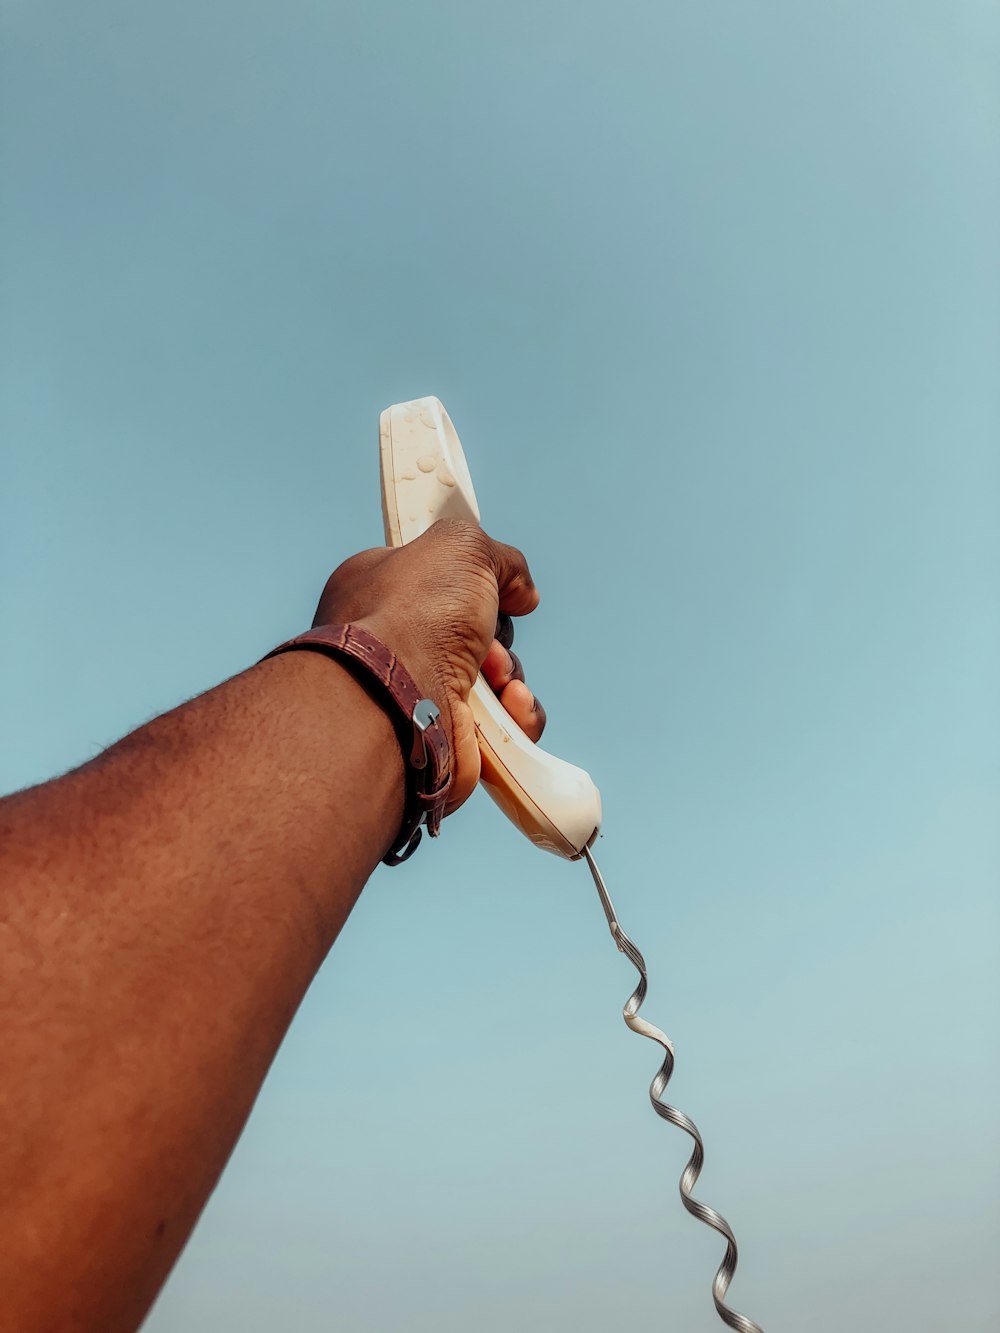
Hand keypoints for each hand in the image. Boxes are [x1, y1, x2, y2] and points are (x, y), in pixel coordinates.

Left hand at [313, 519, 546, 810]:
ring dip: (510, 676)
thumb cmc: (413, 616)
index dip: (476, 585)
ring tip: (495, 680)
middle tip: (487, 641)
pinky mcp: (446, 740)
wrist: (391, 699)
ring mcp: (418, 697)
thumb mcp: (460, 546)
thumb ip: (500, 557)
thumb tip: (522, 594)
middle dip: (499, 638)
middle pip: (477, 636)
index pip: (440, 585)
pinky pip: (503, 730)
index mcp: (381, 594)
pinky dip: (516, 717)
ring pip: (495, 684)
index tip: (496, 589)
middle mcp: (394, 647)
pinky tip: (509, 707)